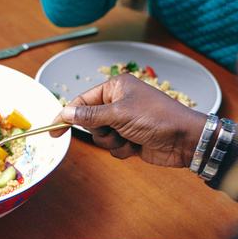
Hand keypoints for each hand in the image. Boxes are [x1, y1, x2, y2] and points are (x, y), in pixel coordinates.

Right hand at [50, 73, 206, 167]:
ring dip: (112, 142)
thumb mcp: (119, 114)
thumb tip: (65, 112)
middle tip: (114, 129)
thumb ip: (89, 115)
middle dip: (100, 131)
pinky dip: (122, 150)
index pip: (82, 101)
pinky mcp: (130, 138)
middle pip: (89, 121)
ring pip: (100, 137)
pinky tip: (137, 146)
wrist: (185, 140)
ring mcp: (124, 122)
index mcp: (115, 88)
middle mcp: (118, 103)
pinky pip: (113, 148)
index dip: (66, 115)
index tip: (53, 130)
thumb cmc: (157, 118)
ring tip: (130, 138)